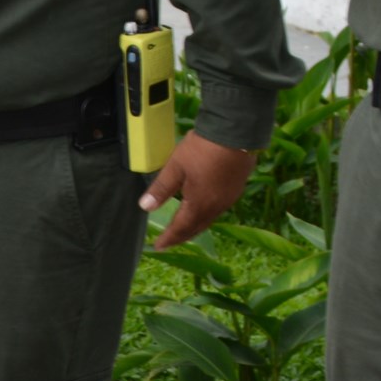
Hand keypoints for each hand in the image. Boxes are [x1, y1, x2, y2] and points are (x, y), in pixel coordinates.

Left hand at [139, 132, 256, 249]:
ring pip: (209, 219)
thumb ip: (161, 188)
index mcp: (200, 204)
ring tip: (184, 229)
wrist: (236, 134)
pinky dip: (206, 215)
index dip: (169, 238)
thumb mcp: (175, 167)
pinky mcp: (236, 189)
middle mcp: (216, 207)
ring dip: (195, 226)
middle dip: (182, 236)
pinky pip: (218, 210)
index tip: (158, 246)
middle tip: (170, 242)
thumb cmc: (202, 150)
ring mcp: (229, 199)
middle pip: (197, 227)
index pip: (181, 228)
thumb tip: (145, 207)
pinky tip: (202, 209)